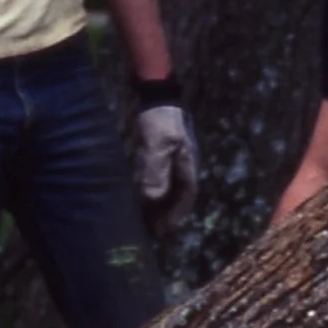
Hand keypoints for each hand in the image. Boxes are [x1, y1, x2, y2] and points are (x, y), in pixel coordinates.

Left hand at [134, 104, 198, 234]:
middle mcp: (182, 167)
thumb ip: (155, 171)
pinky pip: (157, 180)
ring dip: (158, 206)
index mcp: (187, 167)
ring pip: (167, 190)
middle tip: (153, 233)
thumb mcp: (158, 144)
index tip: (164, 232)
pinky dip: (150, 193)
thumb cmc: (160, 119)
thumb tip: (153, 198)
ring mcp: (171, 161)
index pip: (185, 198)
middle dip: (167, 215)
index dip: (176, 216)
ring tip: (146, 222)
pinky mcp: (159, 156)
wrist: (156, 94)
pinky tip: (140, 200)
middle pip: (177, 197)